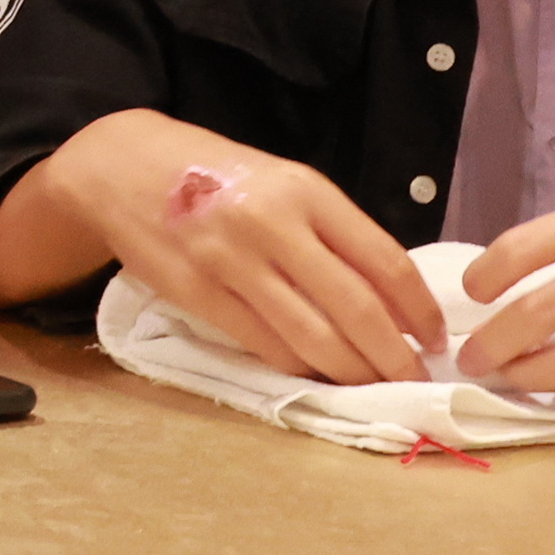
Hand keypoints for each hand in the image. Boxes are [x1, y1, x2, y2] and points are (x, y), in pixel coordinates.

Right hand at [46, 108, 442, 383]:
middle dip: (393, 357)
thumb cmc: (215, 174)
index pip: (384, 261)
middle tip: (412, 380)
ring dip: (352, 373)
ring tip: (373, 387)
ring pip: (312, 337)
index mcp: (304, 190)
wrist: (122, 167)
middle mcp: (271, 224)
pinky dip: (299, 368)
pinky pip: (264, 345)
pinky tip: (318, 376)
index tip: (433, 338)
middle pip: (356, 309)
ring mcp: (230, 262)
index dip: (419, 310)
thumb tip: (390, 300)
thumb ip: (331, 231)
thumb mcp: (282, 183)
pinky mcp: (197, 293)